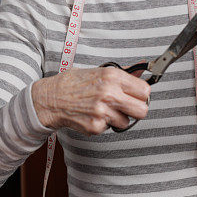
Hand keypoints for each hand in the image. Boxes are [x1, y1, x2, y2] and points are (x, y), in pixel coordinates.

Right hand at [31, 65, 150, 135]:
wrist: (52, 98)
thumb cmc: (75, 83)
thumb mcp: (100, 71)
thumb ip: (125, 73)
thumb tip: (143, 67)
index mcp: (113, 76)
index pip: (145, 91)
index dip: (141, 95)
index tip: (137, 96)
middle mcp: (109, 93)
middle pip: (142, 111)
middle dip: (137, 110)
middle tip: (128, 107)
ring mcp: (102, 111)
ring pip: (126, 122)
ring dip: (118, 118)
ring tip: (103, 109)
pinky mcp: (95, 126)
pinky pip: (110, 128)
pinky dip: (103, 124)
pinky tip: (93, 115)